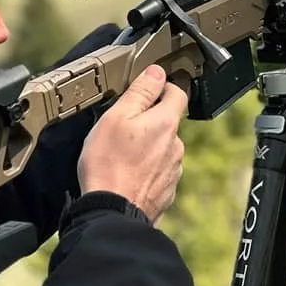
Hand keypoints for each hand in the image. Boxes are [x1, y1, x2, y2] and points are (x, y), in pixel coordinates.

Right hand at [77, 64, 187, 222]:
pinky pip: (158, 172)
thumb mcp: (116, 117)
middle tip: (123, 128)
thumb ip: (139, 92)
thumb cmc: (108, 165)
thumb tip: (157, 72)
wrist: (111, 213)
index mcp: (166, 123)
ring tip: (121, 156)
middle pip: (168, 122)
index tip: (146, 91)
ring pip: (163, 148)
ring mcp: (173, 171)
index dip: (162, 87)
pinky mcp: (166, 192)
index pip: (177, 92)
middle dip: (150, 121)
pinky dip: (146, 170)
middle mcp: (176, 146)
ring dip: (148, 148)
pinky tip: (126, 175)